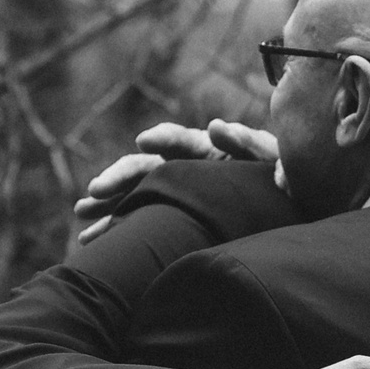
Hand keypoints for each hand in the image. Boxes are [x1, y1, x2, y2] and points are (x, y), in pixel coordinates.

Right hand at [74, 119, 282, 242]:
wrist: (288, 214)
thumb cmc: (287, 187)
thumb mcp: (280, 166)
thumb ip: (257, 148)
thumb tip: (217, 128)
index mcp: (210, 151)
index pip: (181, 141)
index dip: (163, 138)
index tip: (145, 140)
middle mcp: (186, 170)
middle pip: (146, 168)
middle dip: (119, 179)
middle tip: (95, 193)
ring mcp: (175, 195)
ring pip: (134, 196)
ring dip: (107, 205)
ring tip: (81, 217)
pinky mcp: (170, 220)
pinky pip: (139, 223)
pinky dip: (116, 229)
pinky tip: (91, 240)